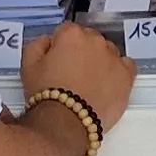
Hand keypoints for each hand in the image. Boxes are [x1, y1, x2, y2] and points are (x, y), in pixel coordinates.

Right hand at [21, 20, 136, 125]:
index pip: (67, 31)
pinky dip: (117, 71)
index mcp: (72, 35)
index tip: (58, 61)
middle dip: (81, 52)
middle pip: (89, 40)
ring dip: (100, 61)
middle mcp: (96, 41)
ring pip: (107, 52)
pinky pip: (125, 66)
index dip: (60, 47)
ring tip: (89, 83)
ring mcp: (114, 58)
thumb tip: (48, 41)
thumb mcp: (28, 66)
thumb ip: (38, 45)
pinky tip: (106, 84)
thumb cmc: (47, 95)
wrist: (66, 123)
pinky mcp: (127, 76)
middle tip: (72, 74)